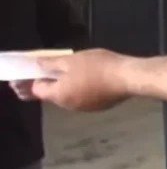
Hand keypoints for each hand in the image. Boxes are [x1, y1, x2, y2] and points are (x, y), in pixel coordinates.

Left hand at [10, 50, 132, 111]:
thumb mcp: (71, 60)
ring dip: (70, 86)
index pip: (37, 90)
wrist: (129, 78)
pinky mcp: (99, 107)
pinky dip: (84, 90)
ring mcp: (85, 108)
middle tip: (62, 67)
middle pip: (54, 94)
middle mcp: (69, 105)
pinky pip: (84, 98)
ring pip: (70, 96)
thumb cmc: (98, 67)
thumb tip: (37, 65)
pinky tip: (95, 79)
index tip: (39, 70)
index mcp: (59, 94)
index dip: (35, 79)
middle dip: (54, 82)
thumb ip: (51, 64)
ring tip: (81, 71)